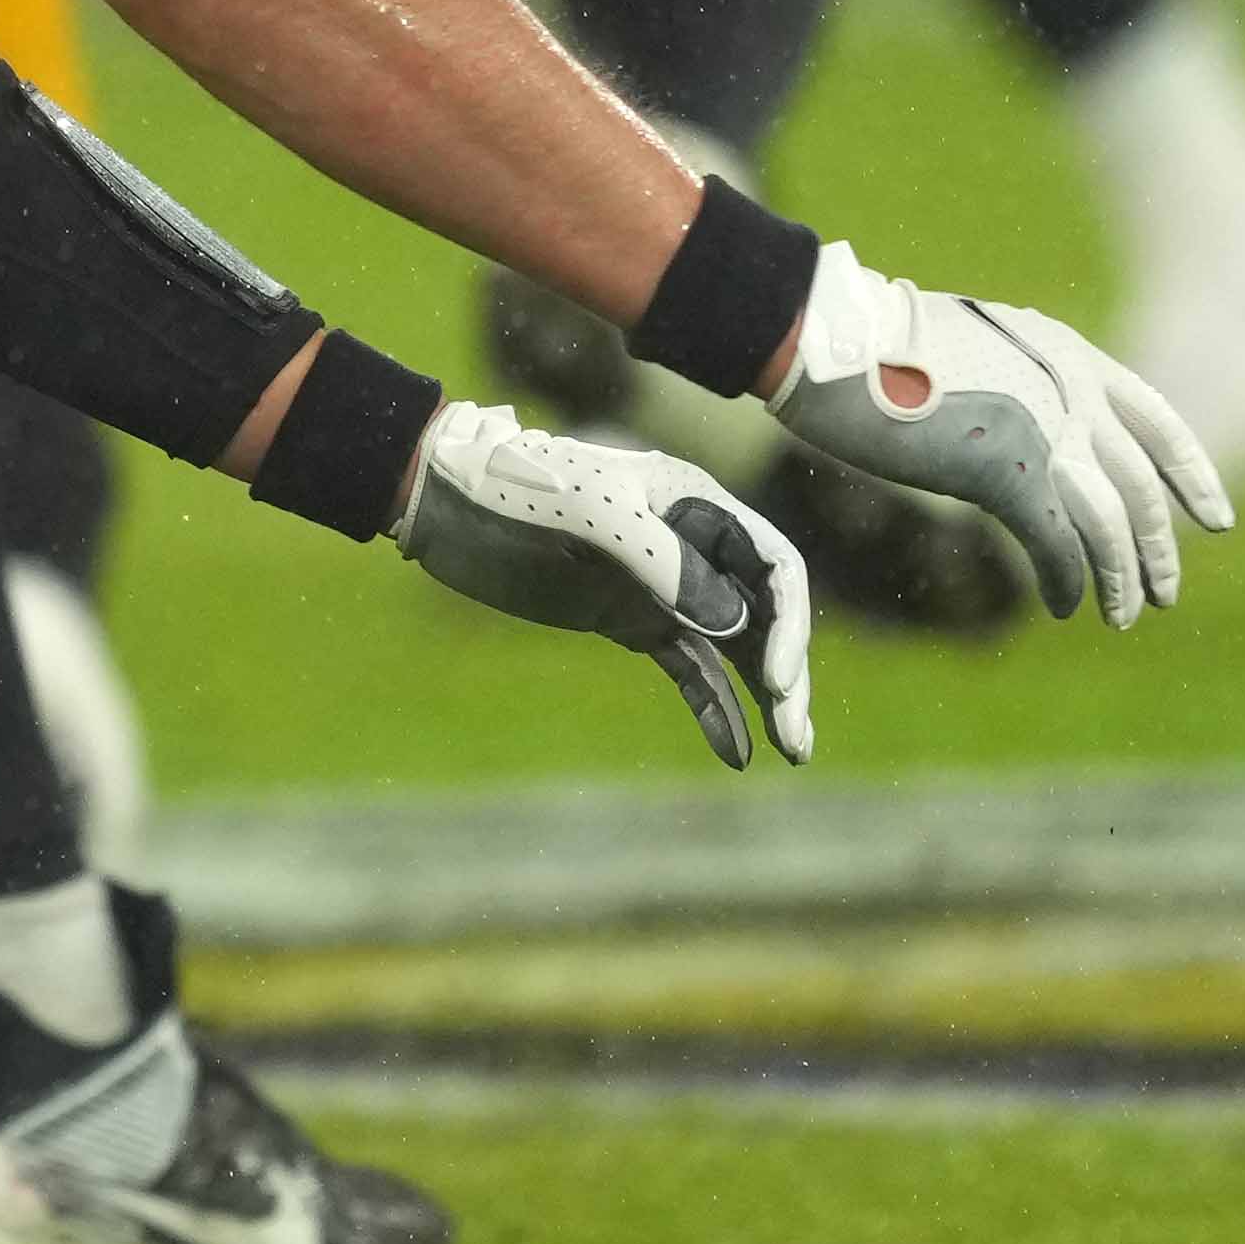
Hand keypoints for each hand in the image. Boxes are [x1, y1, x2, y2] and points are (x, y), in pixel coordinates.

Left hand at [397, 397, 811, 765]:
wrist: (448, 502)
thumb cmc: (519, 490)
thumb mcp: (593, 517)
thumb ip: (666, 563)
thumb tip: (738, 623)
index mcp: (694, 503)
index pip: (772, 565)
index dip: (787, 624)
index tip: (775, 681)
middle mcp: (692, 544)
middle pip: (765, 612)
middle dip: (787, 674)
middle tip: (796, 741)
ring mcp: (664, 586)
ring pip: (736, 646)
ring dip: (764, 698)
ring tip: (791, 753)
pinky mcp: (632, 620)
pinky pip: (689, 668)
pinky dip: (714, 707)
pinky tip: (735, 752)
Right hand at [768, 248, 1229, 627]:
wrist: (839, 341)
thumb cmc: (883, 344)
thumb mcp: (981, 347)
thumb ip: (1022, 384)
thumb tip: (1032, 430)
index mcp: (1070, 355)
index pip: (1157, 420)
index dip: (1191, 475)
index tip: (1215, 519)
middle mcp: (1073, 390)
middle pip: (1141, 486)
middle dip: (1160, 547)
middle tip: (1166, 593)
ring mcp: (1047, 431)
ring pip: (1112, 524)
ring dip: (1122, 578)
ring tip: (1121, 616)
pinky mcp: (1009, 474)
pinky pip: (1059, 546)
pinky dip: (1069, 582)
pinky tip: (1066, 606)